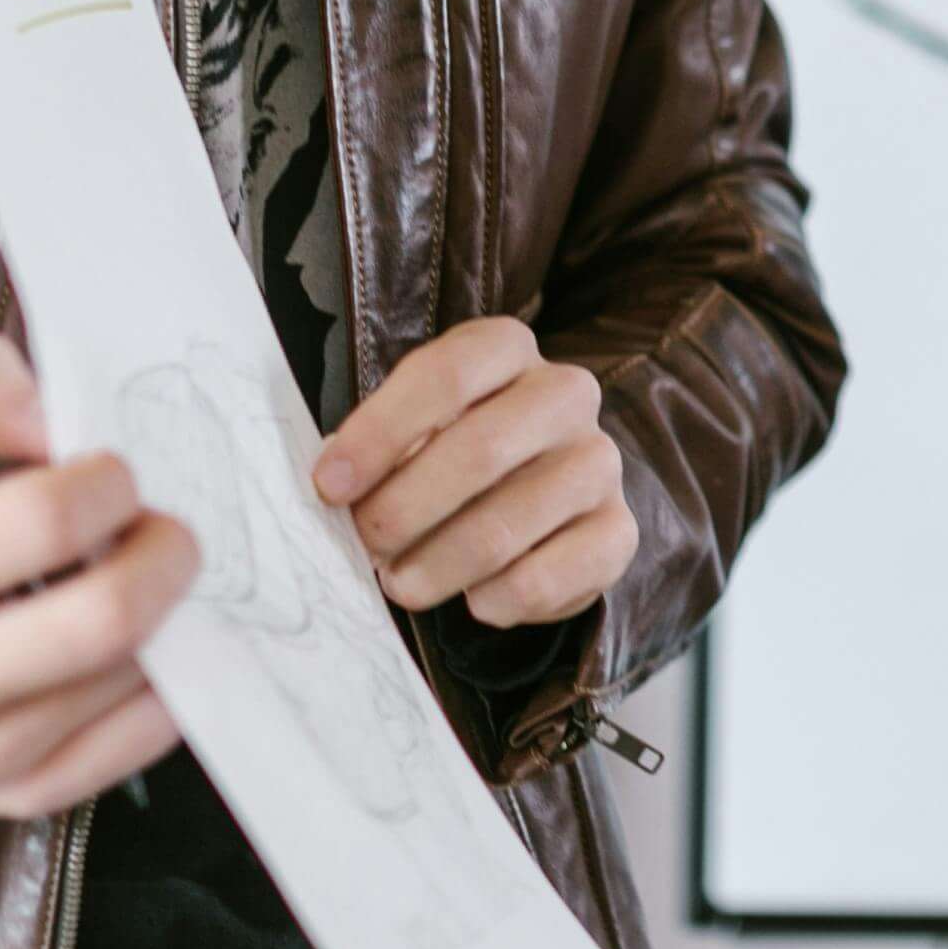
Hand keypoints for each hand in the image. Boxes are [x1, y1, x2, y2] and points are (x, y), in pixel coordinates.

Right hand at [0, 333, 196, 818]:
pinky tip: (147, 643)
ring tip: (137, 577)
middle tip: (163, 527)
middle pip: (102, 618)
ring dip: (166, 616)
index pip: (40, 521)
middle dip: (164, 554)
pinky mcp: (13, 798)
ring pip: (128, 679)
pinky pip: (135, 742)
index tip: (112, 471)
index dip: (106, 482)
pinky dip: (165, 685)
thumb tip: (63, 421)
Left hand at [312, 315, 633, 629]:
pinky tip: (472, 597)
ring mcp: (598, 464)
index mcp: (508, 349)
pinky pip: (544, 579)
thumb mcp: (412, 427)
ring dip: (437, 566)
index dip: (381, 432)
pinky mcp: (617, 533)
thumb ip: (378, 445)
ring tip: (402, 582)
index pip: (447, 375)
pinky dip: (493, 599)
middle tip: (366, 543)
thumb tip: (337, 484)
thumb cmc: (450, 453)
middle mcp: (566, 395)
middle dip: (405, 508)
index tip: (331, 485)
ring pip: (506, 527)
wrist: (538, 499)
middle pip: (481, 450)